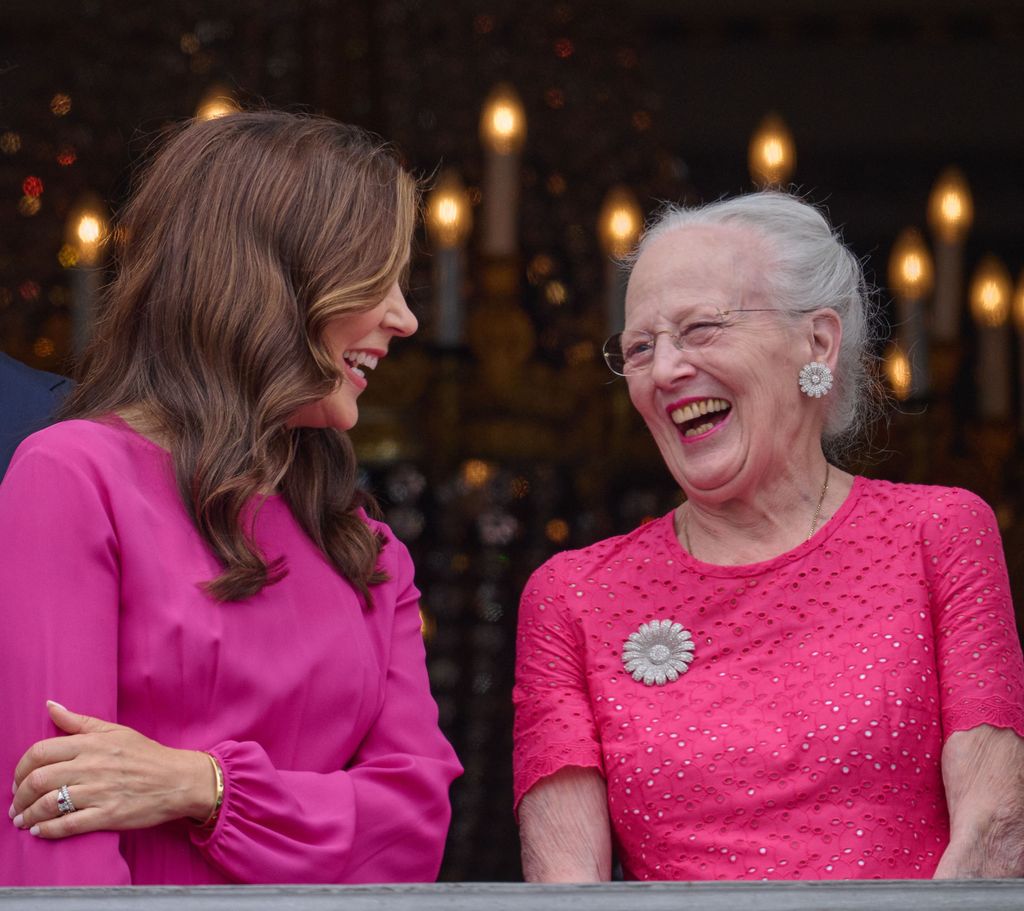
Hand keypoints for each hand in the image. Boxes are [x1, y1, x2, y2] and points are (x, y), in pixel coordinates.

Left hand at [9, 701, 215, 839]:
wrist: (178, 780)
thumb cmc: (146, 754)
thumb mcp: (115, 731)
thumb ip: (79, 722)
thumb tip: (50, 706)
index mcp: (92, 744)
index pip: (40, 752)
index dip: (20, 768)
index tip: (18, 779)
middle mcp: (93, 766)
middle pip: (38, 780)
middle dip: (19, 796)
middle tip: (16, 804)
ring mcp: (100, 791)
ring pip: (48, 804)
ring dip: (28, 815)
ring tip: (23, 820)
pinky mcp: (108, 815)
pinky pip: (68, 825)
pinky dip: (47, 830)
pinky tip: (40, 830)